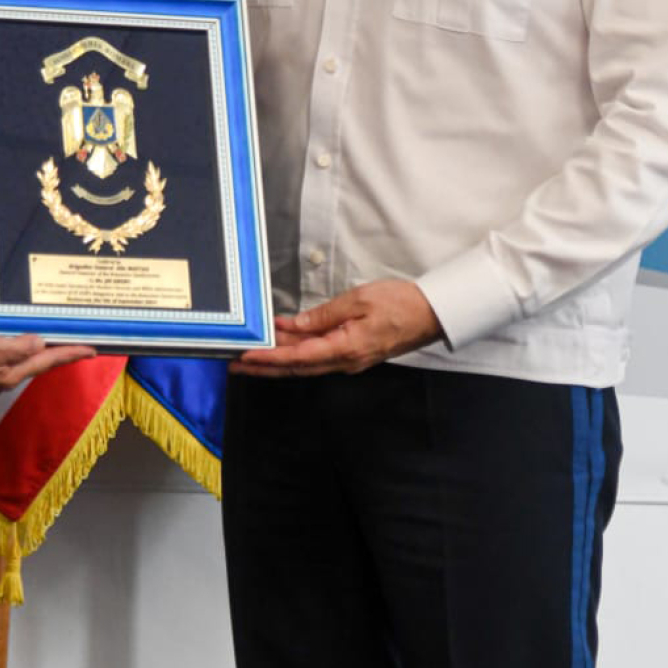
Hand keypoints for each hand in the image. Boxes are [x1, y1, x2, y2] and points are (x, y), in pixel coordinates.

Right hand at [0, 331, 96, 393]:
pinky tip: (21, 344)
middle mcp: (6, 380)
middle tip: (79, 345)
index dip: (70, 354)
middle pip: (40, 365)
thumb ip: (17, 347)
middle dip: (60, 355)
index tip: (92, 350)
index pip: (47, 361)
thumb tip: (40, 344)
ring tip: (56, 343)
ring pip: (25, 364)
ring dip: (42, 354)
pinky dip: (22, 352)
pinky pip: (10, 361)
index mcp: (10, 374)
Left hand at [230, 281, 442, 377]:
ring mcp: (349, 360)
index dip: (268, 358)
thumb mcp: (358, 300)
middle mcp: (345, 361)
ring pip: (305, 364)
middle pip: (296, 367)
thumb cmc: (400, 303)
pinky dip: (297, 353)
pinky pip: (318, 357)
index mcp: (346, 348)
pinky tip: (283, 345)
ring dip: (277, 362)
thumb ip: (323, 315)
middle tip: (235, 365)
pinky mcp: (353, 354)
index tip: (245, 358)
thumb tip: (293, 326)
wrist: (431, 314)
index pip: (298, 357)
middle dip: (264, 367)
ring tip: (250, 359)